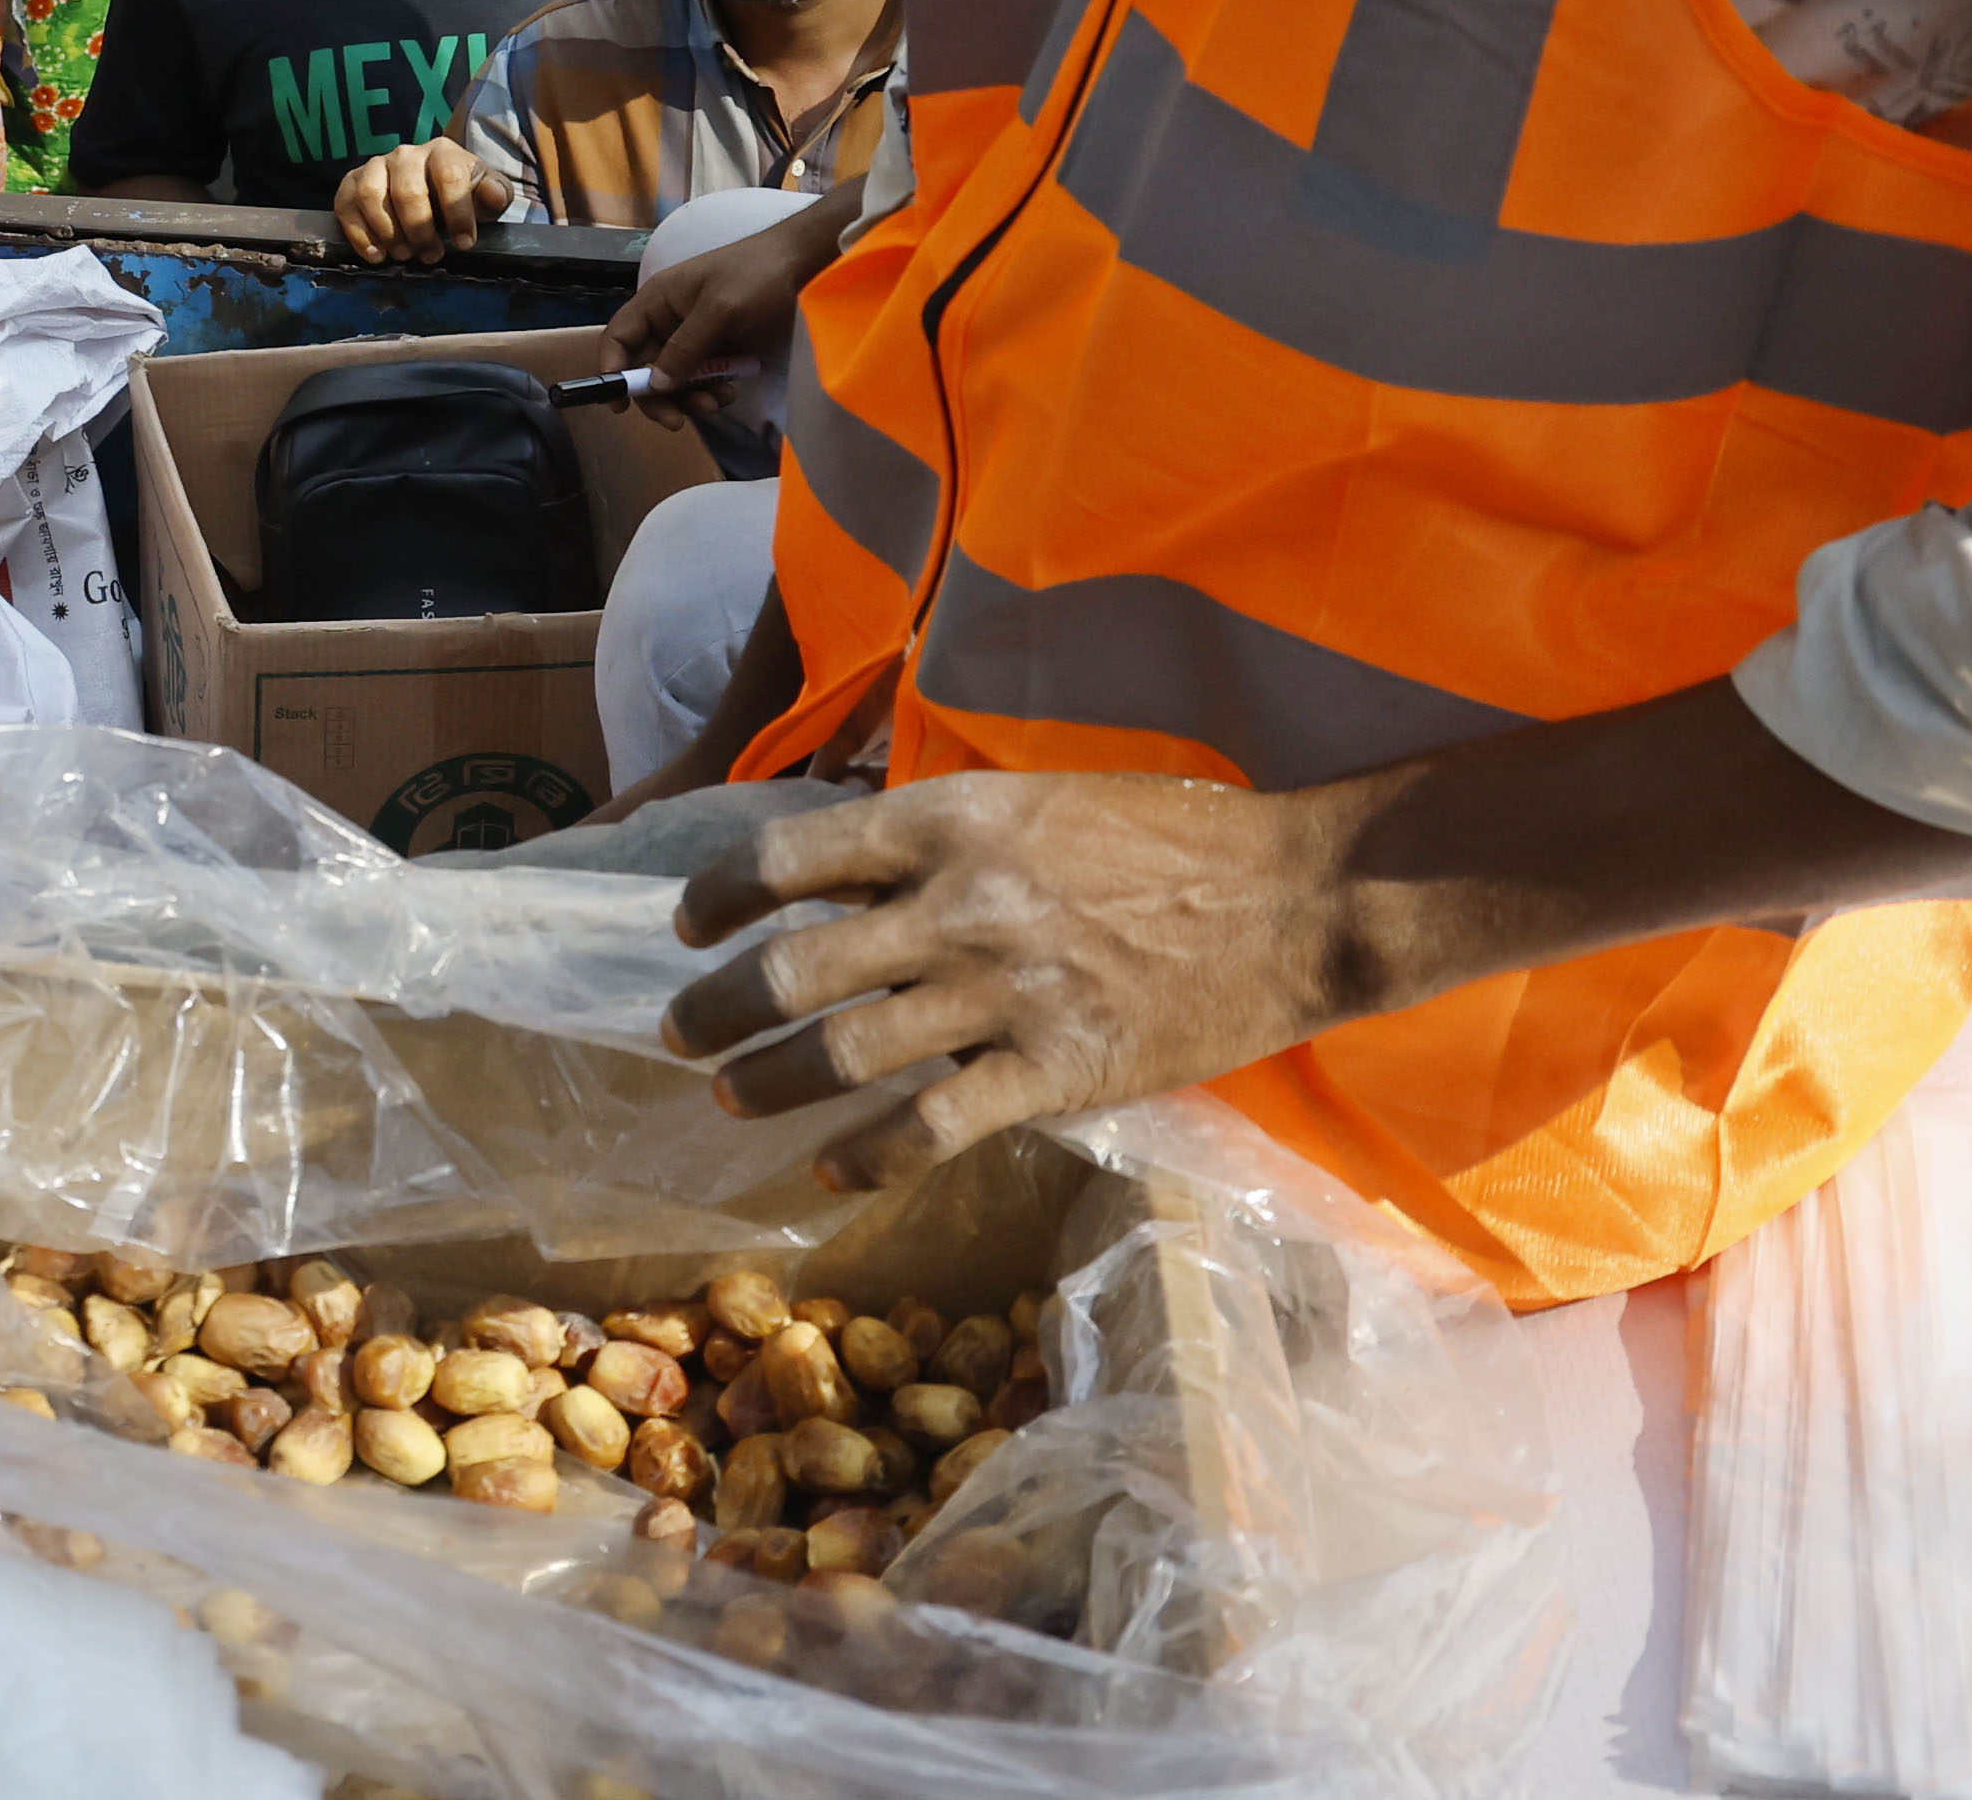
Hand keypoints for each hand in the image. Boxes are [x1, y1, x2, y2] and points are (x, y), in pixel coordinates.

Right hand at [330, 140, 494, 261]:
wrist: (430, 192)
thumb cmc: (460, 197)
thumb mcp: (485, 197)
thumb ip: (494, 195)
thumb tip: (493, 194)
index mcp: (442, 152)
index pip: (449, 175)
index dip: (457, 213)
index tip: (464, 243)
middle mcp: (405, 154)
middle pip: (407, 190)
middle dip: (420, 229)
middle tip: (431, 255)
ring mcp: (375, 166)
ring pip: (371, 195)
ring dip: (388, 231)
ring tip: (404, 254)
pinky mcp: (351, 183)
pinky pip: (346, 204)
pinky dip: (358, 233)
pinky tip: (376, 254)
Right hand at [604, 190, 840, 396]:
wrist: (804, 262)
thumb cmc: (757, 276)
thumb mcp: (719, 311)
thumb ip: (685, 348)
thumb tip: (654, 386)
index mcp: (658, 301)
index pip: (619, 338)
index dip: (612, 370)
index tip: (619, 405)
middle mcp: (669, 320)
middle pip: (645, 367)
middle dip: (659, 396)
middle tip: (678, 421)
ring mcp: (694, 335)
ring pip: (675, 379)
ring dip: (690, 397)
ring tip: (718, 401)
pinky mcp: (718, 347)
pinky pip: (703, 378)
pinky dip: (712, 390)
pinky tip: (732, 391)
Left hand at [663, 770, 1360, 1191]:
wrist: (1292, 898)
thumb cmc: (1169, 837)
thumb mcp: (1034, 801)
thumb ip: (942, 840)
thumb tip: (845, 876)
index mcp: (950, 821)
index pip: (788, 854)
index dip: (719, 893)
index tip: (688, 923)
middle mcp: (958, 905)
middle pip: (790, 966)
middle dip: (716, 1006)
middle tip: (679, 1032)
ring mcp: (1003, 994)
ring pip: (841, 1053)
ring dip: (768, 1079)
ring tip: (732, 1092)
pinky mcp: (1055, 1072)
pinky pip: (929, 1128)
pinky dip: (864, 1156)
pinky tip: (828, 1170)